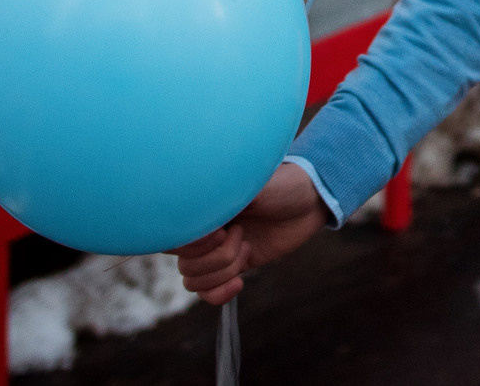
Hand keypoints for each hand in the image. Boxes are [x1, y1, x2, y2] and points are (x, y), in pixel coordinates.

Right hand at [172, 163, 330, 303]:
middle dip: (218, 255)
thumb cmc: (281, 184)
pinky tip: (240, 282)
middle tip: (241, 231)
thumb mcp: (250, 184)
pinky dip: (220, 294)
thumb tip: (189, 204)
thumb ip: (217, 196)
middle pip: (185, 265)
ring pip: (194, 281)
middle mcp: (202, 229)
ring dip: (225, 269)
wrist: (311, 200)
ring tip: (248, 245)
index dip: (193, 243)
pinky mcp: (233, 267)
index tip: (220, 229)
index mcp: (199, 206)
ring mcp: (216, 251)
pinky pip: (208, 294)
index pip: (169, 238)